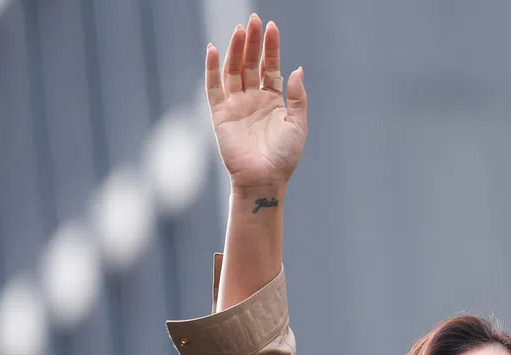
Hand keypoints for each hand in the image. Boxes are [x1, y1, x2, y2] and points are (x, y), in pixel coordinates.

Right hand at [206, 15, 307, 192]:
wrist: (264, 180)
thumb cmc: (284, 157)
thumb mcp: (297, 124)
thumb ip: (297, 96)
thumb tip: (297, 68)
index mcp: (273, 100)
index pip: (270, 67)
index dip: (271, 48)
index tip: (272, 27)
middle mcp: (253, 99)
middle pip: (250, 64)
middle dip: (252, 42)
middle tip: (253, 20)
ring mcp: (236, 105)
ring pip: (233, 70)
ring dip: (235, 50)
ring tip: (240, 30)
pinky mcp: (220, 114)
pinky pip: (213, 87)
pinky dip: (213, 68)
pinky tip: (215, 49)